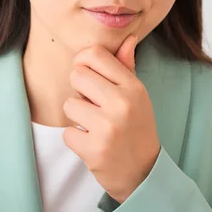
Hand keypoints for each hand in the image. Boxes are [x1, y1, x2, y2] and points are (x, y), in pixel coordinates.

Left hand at [63, 34, 160, 202]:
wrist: (143, 173)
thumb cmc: (137, 128)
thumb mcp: (138, 96)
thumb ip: (126, 68)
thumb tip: (127, 38)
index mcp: (133, 86)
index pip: (95, 54)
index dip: (83, 62)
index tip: (87, 75)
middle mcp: (122, 102)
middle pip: (77, 75)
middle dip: (80, 90)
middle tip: (94, 106)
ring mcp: (108, 126)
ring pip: (69, 104)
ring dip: (77, 117)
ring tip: (95, 126)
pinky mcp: (94, 149)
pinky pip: (67, 132)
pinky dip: (76, 139)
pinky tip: (93, 143)